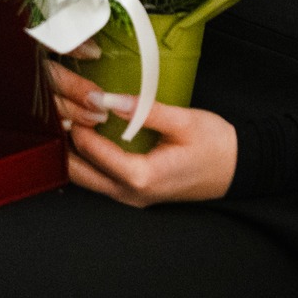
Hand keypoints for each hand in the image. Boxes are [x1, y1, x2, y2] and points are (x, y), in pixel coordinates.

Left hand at [42, 57, 236, 206]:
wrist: (238, 169)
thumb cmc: (216, 146)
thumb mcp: (183, 120)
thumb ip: (143, 110)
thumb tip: (107, 99)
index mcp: (142, 176)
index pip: (93, 152)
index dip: (77, 126)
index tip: (69, 102)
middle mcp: (132, 194)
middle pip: (79, 174)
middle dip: (65, 145)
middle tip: (59, 113)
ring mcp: (133, 198)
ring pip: (87, 181)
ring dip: (73, 155)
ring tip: (68, 122)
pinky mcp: (136, 194)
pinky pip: (101, 181)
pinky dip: (88, 162)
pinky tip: (86, 138)